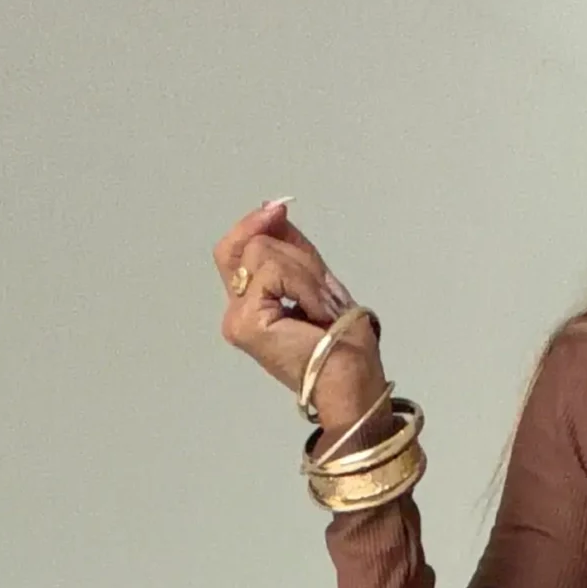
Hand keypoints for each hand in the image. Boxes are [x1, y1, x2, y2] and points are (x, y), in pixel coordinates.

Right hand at [212, 198, 382, 423]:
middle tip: (321, 292)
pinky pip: (274, 270)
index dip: (253, 224)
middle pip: (250, 245)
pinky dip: (305, 285)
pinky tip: (316, 313)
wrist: (352, 381)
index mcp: (249, 306)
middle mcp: (235, 313)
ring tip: (321, 308)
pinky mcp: (246, 322)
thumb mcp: (314, 280)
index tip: (278, 209)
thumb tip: (272, 206)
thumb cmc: (342, 343)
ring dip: (305, 275)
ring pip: (263, 252)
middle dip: (295, 256)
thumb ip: (290, 246)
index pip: (234, 249)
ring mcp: (237, 319)